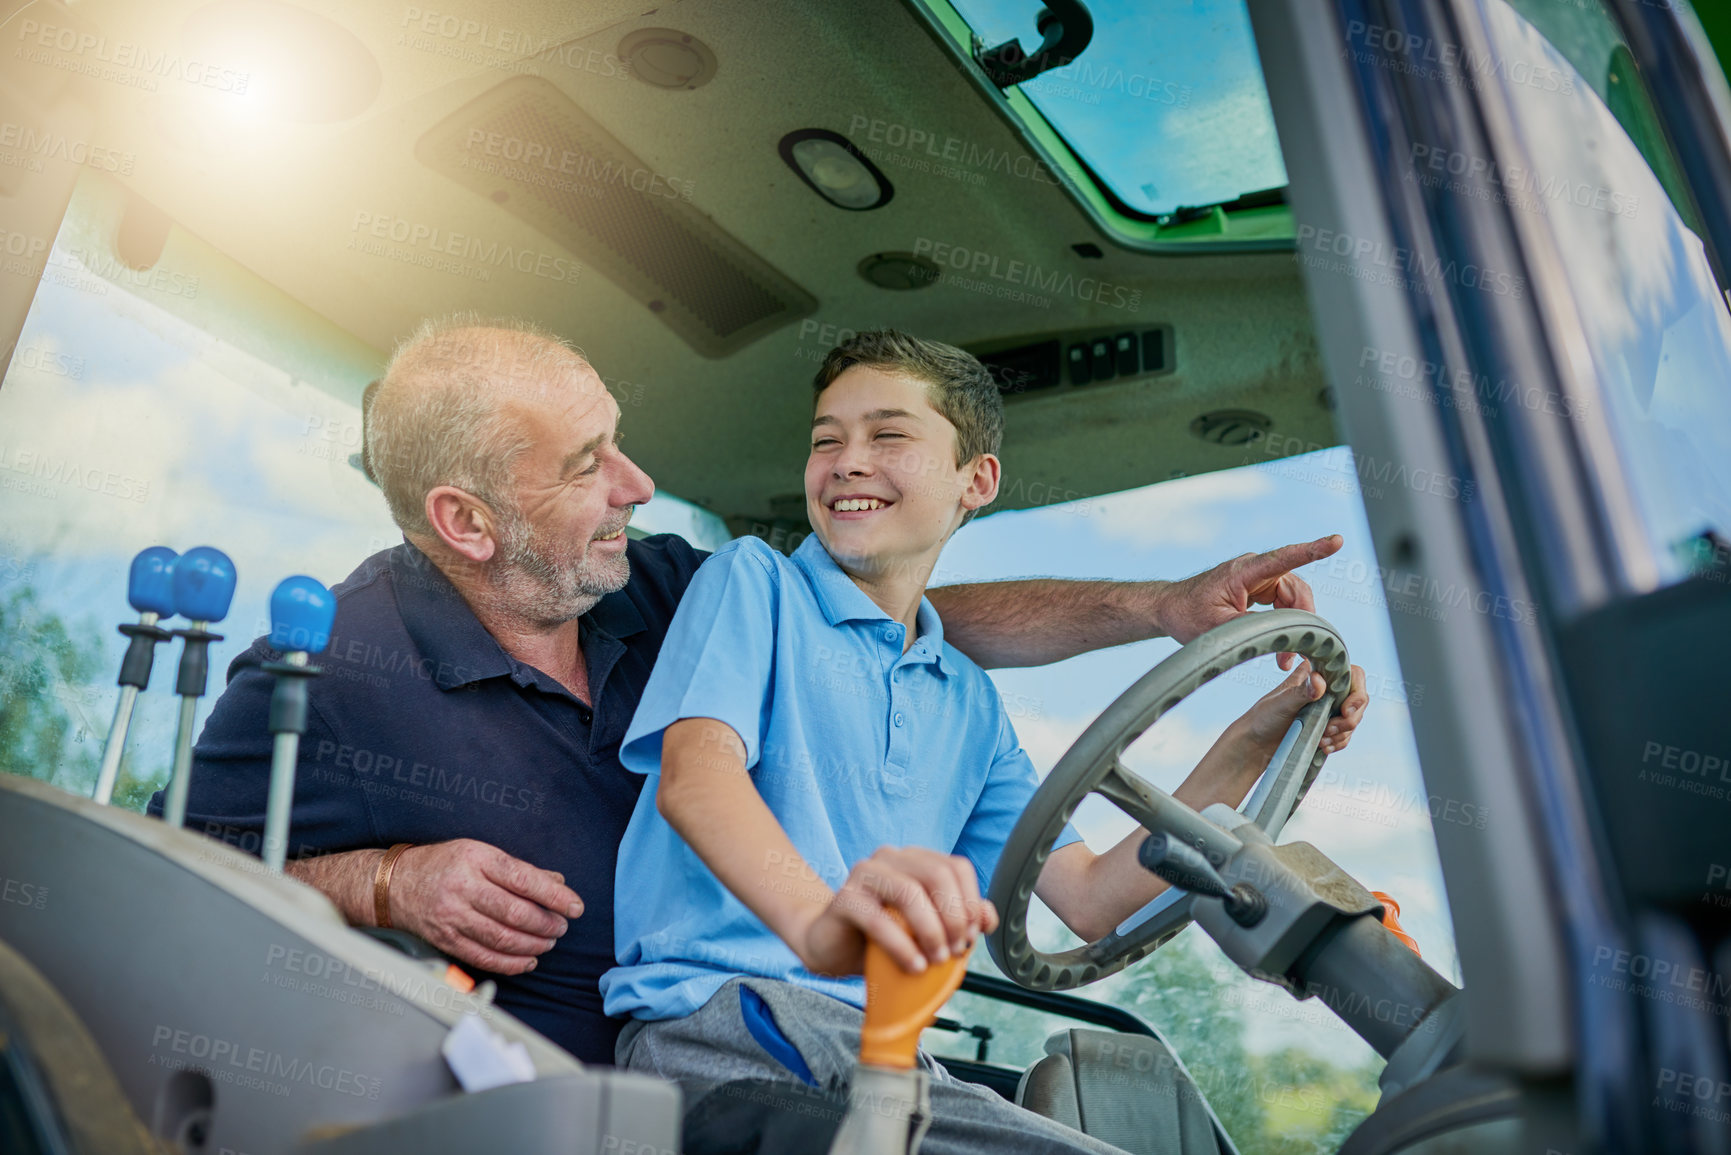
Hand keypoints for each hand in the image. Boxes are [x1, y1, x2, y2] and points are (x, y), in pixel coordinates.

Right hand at [387, 839, 583, 974]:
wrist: (394, 885)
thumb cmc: (443, 865)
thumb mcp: (480, 853)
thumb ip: (518, 869)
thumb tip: (557, 882)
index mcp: (475, 859)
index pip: (524, 879)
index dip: (555, 895)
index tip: (575, 906)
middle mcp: (463, 888)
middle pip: (515, 912)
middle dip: (546, 923)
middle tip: (562, 926)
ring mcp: (452, 916)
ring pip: (502, 938)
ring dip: (533, 944)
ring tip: (549, 941)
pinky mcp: (446, 940)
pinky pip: (484, 957)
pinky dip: (511, 963)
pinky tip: (528, 960)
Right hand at [794, 847, 997, 977]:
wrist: (831, 946)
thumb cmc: (883, 937)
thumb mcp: (927, 929)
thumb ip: (959, 919)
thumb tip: (988, 918)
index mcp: (913, 859)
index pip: (956, 867)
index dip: (971, 902)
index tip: (973, 937)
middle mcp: (890, 858)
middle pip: (936, 874)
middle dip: (954, 917)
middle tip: (957, 951)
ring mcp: (864, 874)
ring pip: (908, 891)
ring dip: (931, 930)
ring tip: (936, 959)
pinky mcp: (843, 899)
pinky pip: (878, 920)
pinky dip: (902, 946)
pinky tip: (914, 966)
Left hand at [1158, 535, 1342, 667]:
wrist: (1170, 610)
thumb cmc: (1188, 616)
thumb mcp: (1217, 628)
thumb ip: (1252, 627)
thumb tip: (1282, 632)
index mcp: (1243, 571)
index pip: (1283, 558)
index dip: (1312, 550)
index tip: (1336, 541)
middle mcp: (1254, 569)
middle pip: (1295, 589)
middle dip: (1300, 621)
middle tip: (1289, 656)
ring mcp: (1257, 577)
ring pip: (1292, 599)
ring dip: (1293, 626)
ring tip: (1283, 656)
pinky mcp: (1258, 587)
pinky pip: (1283, 602)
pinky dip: (1285, 623)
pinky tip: (1280, 644)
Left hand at [1238, 661, 1368, 755]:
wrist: (1256, 743)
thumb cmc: (1263, 717)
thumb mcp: (1282, 703)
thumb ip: (1302, 692)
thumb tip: (1319, 680)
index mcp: (1316, 675)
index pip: (1352, 675)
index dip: (1356, 693)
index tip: (1345, 711)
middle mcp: (1326, 690)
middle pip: (1358, 700)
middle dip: (1349, 719)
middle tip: (1329, 730)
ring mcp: (1328, 709)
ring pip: (1353, 720)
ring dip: (1342, 733)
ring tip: (1321, 740)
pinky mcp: (1327, 728)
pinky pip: (1345, 735)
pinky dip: (1338, 742)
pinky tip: (1323, 746)